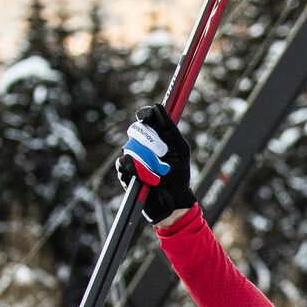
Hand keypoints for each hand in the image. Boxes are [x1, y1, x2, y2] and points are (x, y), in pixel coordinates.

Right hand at [116, 104, 195, 222]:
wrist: (174, 200)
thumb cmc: (179, 174)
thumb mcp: (181, 149)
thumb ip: (170, 128)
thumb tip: (157, 106)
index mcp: (155, 137)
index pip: (145, 118)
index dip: (145, 115)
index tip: (147, 116)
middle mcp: (141, 145)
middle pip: (136, 130)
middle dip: (150, 140)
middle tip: (163, 152)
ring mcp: (131, 158)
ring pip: (130, 146)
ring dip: (148, 159)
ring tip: (160, 171)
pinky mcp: (124, 172)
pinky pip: (124, 162)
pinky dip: (140, 169)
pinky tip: (151, 177)